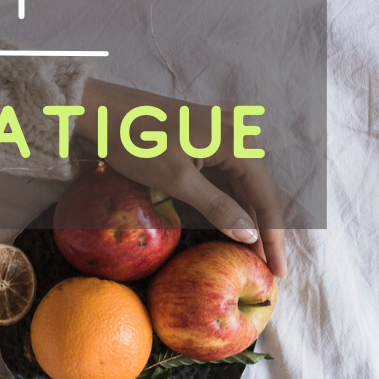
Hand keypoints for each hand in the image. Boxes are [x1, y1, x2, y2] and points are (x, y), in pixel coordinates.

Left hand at [74, 78, 286, 276]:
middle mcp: (237, 134)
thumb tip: (251, 236)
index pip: (266, 198)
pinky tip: (229, 224)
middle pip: (257, 191)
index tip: (279, 270)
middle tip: (267, 269)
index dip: (275, 237)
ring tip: (251, 254)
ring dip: (246, 217)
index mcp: (238, 142)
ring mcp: (220, 134)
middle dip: (263, 231)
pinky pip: (223, 174)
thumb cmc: (134, 141)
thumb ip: (217, 207)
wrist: (100, 109)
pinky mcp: (202, 138)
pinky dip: (227, 200)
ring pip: (240, 184)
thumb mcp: (176, 180)